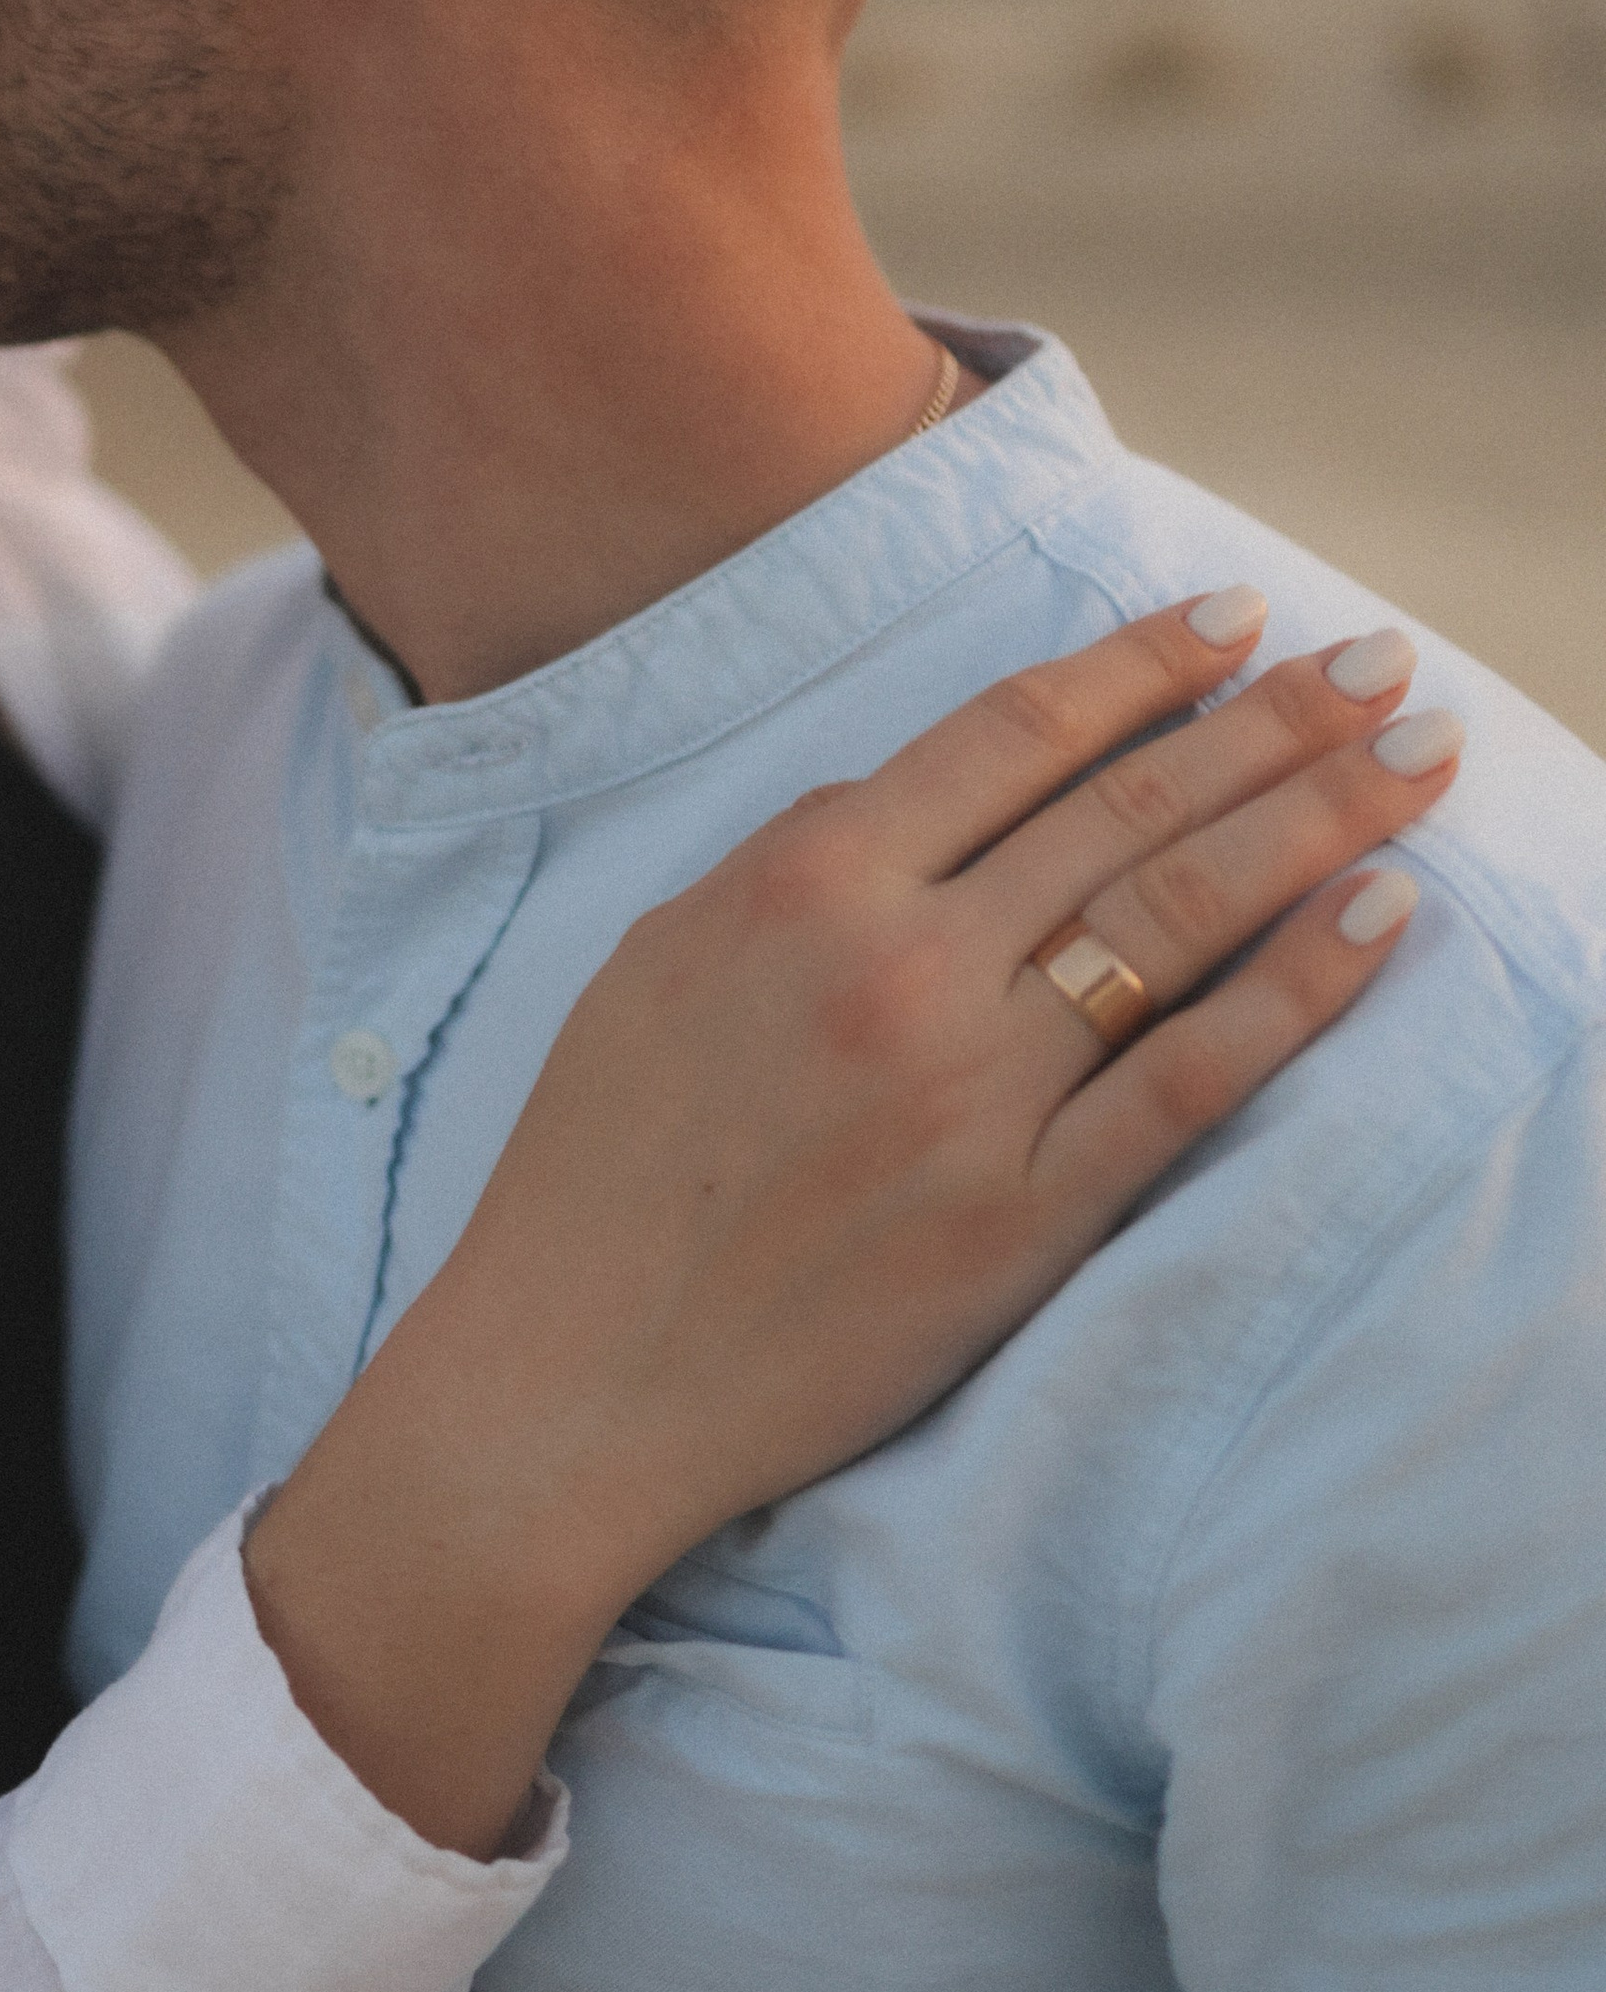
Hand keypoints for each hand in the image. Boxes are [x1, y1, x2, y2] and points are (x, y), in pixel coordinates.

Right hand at [248, 596, 1458, 1848]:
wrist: (573, 1375)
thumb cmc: (599, 1163)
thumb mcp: (663, 954)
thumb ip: (799, 857)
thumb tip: (927, 790)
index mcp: (806, 881)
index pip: (1017, 731)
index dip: (1145, 661)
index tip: (1239, 616)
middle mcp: (902, 965)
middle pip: (1130, 807)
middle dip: (1278, 719)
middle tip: (1383, 659)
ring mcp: (971, 1093)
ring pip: (1180, 916)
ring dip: (1320, 818)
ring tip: (1418, 753)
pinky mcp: (1022, 1216)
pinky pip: (1190, 1080)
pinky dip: (1297, 990)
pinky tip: (1378, 918)